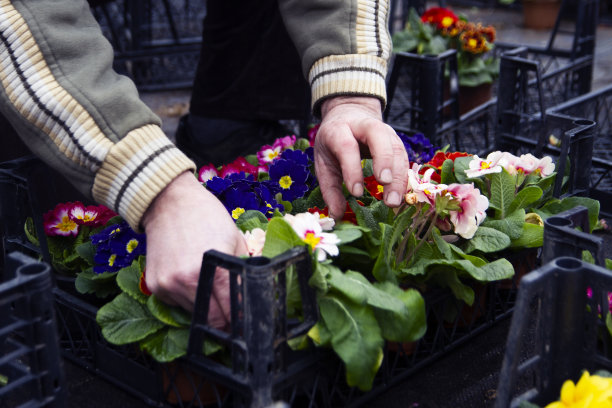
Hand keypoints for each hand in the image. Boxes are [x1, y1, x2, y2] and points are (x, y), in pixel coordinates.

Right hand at [141, 171, 247, 328]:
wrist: (168, 202)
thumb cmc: (207, 216)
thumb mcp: (235, 240)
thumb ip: (242, 270)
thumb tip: (249, 296)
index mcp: (212, 267)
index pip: (231, 309)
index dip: (241, 318)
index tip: (247, 321)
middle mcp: (187, 280)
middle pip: (213, 319)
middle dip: (226, 319)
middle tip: (234, 315)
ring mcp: (168, 285)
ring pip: (195, 314)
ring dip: (206, 309)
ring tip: (211, 289)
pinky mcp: (155, 286)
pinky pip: (177, 305)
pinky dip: (188, 299)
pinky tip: (191, 280)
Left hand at [315, 96, 409, 218]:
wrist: (348, 115)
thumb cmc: (333, 143)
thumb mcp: (324, 163)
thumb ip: (329, 189)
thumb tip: (336, 216)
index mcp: (339, 130)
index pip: (347, 146)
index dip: (352, 169)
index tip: (356, 193)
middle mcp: (363, 126)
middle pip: (378, 135)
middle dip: (383, 159)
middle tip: (384, 184)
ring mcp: (383, 131)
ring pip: (396, 147)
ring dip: (398, 175)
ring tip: (394, 201)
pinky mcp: (396, 140)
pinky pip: (404, 157)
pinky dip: (404, 177)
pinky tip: (402, 195)